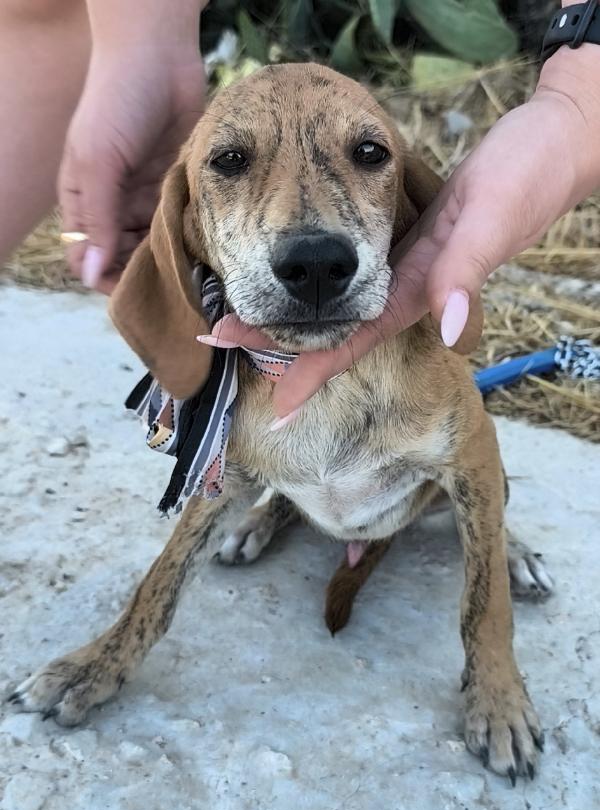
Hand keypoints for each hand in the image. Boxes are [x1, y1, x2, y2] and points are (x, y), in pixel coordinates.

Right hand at [60, 46, 204, 293]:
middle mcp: (114, 204)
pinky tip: (200, 248)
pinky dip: (186, 236)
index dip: (105, 278)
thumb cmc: (116, 101)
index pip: (87, 257)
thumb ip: (98, 219)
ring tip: (187, 269)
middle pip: (124, 257)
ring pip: (154, 244)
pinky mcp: (176, 187)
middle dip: (141, 273)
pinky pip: (179, 223)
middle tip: (169, 284)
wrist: (159, 55)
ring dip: (167, 257)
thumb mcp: (98, 162)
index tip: (133, 291)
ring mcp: (146, 196)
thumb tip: (90, 275)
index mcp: (85, 200)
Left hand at [202, 47, 599, 422]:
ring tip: (239, 306)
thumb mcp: (492, 223)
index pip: (356, 341)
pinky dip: (320, 275)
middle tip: (217, 334)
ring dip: (292, 308)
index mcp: (421, 291)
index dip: (315, 374)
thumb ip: (467, 275)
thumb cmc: (527, 180)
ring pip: (338, 298)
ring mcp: (405, 261)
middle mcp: (407, 284)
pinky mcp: (406, 234)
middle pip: (333, 324)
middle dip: (278, 337)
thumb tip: (452, 332)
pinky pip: (353, 266)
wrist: (548, 147)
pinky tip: (296, 272)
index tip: (275, 406)